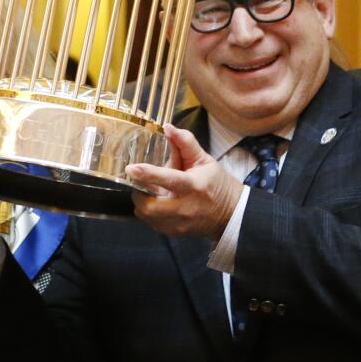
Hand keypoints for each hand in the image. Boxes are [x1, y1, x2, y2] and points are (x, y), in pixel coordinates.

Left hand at [127, 125, 243, 238]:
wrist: (230, 214)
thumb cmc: (215, 184)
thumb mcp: (205, 160)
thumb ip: (185, 143)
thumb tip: (168, 127)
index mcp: (194, 185)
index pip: (170, 180)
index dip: (149, 174)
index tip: (131, 168)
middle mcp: (186, 207)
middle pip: (150, 206)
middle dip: (139, 193)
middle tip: (141, 183)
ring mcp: (180, 223)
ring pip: (148, 216)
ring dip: (143, 203)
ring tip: (151, 193)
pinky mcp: (176, 233)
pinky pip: (152, 224)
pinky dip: (149, 213)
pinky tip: (158, 204)